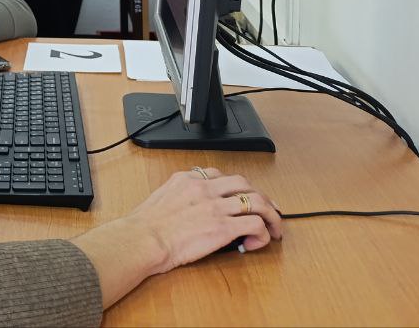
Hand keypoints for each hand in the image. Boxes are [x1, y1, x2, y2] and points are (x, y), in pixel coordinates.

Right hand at [128, 168, 283, 270]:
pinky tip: (255, 243)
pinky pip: (255, 225)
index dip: (235, 187)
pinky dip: (262, 234)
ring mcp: (216, 207)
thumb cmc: (146, 226)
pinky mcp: (224, 227)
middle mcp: (205, 189)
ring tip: (274, 228)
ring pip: (257, 201)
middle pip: (244, 184)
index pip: (220, 175)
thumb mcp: (161, 198)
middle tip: (269, 210)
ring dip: (271, 215)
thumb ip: (180, 197)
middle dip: (261, 197)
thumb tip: (191, 209)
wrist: (143, 239)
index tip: (239, 197)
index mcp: (187, 179)